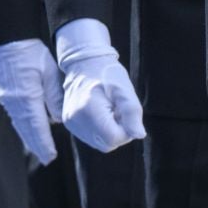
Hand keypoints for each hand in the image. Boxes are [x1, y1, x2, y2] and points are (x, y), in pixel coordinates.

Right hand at [0, 39, 62, 164]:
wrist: (10, 41)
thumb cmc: (32, 53)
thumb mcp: (49, 71)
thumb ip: (54, 96)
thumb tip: (59, 118)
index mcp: (27, 97)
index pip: (37, 126)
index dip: (44, 143)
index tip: (51, 156)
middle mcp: (15, 102)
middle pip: (26, 130)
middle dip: (37, 146)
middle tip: (47, 159)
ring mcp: (8, 100)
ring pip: (20, 125)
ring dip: (29, 138)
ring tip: (39, 151)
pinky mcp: (5, 95)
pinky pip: (15, 116)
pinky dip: (23, 127)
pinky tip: (28, 131)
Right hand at [54, 18, 144, 152]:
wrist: (84, 63)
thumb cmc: (107, 73)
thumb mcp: (124, 89)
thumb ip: (132, 112)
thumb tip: (139, 135)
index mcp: (90, 109)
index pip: (114, 138)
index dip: (126, 130)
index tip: (124, 112)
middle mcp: (76, 119)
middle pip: (107, 144)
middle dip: (118, 132)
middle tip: (118, 110)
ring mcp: (70, 122)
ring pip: (99, 143)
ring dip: (109, 131)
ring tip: (108, 110)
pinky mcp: (68, 123)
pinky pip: (91, 138)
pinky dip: (99, 130)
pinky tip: (100, 113)